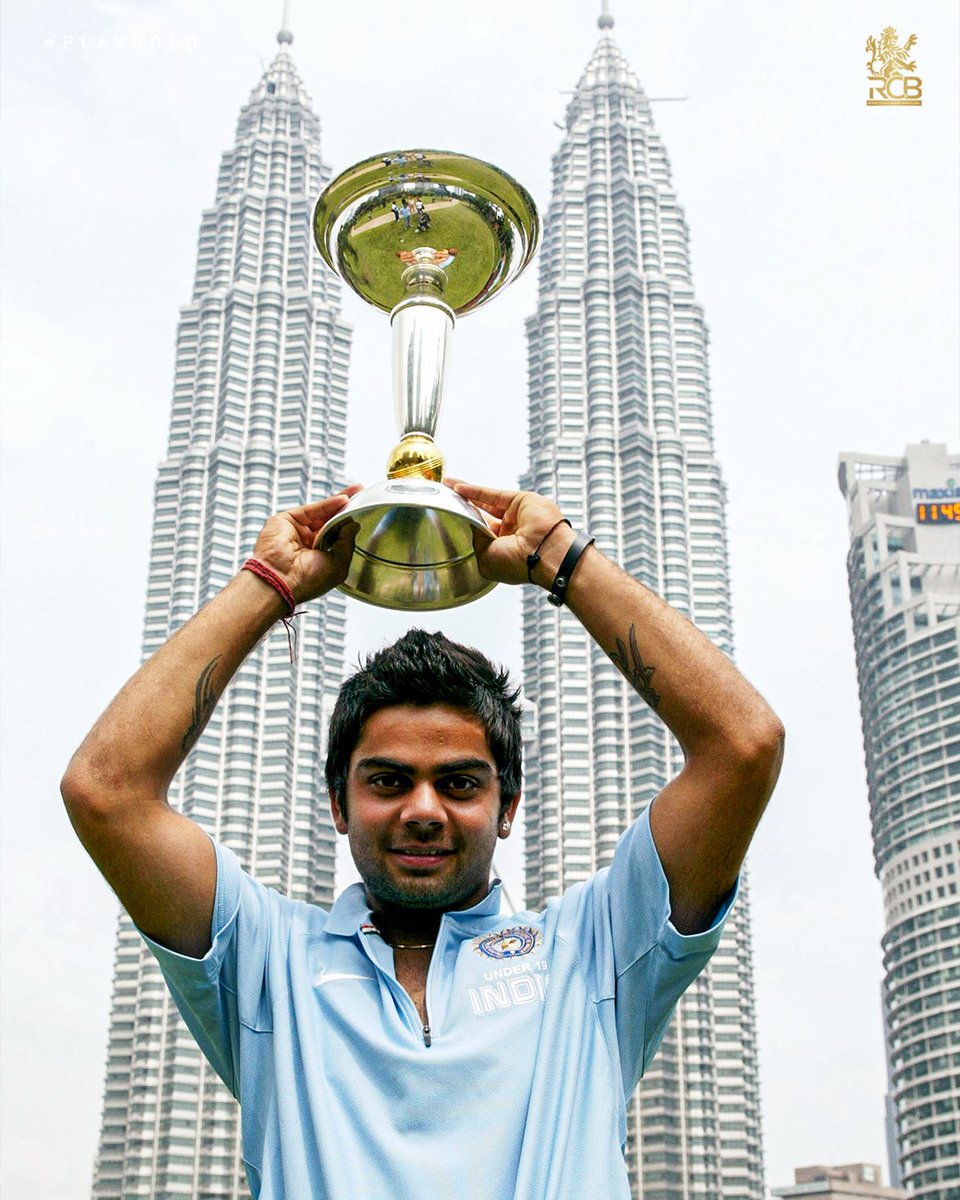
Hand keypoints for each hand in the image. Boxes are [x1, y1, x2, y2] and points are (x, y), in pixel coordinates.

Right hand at [250, 486, 362, 602]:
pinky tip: (343, 500)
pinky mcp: (286, 520)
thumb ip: (347, 542)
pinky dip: (328, 504)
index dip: (349, 524)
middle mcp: (308, 544)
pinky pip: (311, 509)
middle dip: (346, 508)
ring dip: (339, 503)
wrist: (283, 580)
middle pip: (330, 521)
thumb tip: (354, 524)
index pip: (337, 536)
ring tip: (357, 493)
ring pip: (321, 513)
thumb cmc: (309, 580)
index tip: (363, 512)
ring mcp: (297, 531)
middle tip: (361, 495)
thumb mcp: (339, 563)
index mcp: (320, 558)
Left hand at [448, 480, 568, 584]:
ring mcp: (516, 516)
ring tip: (449, 488)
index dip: (467, 527)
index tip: (450, 520)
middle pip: (483, 517)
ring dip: (467, 495)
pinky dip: (474, 491)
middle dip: (465, 509)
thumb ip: (476, 538)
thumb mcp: (486, 556)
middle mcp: (511, 534)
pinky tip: (458, 488)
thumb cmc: (519, 564)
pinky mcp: (520, 501)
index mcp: (504, 551)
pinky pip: (492, 495)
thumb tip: (469, 522)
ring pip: (487, 503)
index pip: (482, 536)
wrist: (543, 554)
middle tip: (447, 501)